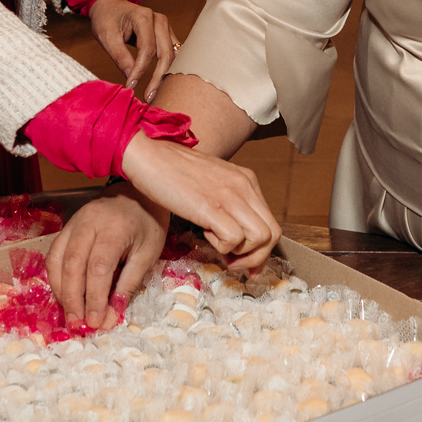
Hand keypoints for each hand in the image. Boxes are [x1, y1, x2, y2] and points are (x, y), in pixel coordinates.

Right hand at [46, 190, 168, 329]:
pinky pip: (54, 254)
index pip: (99, 267)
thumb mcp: (148, 254)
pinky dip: (56, 277)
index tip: (95, 322)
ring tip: (69, 315)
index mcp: (115, 228)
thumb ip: (128, 284)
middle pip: (73, 264)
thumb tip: (110, 316)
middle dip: (73, 298)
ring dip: (60, 290)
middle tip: (77, 324)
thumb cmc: (147, 224)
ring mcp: (74, 223)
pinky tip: (63, 295)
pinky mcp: (66, 227)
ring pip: (57, 259)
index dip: (94, 297)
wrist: (138, 193)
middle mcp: (89, 222)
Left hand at [89, 0, 179, 100]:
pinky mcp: (167, 35)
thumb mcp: (106, 37)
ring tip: (156, 92)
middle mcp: (159, 20)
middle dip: (157, 77)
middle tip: (149, 96)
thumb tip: (131, 77)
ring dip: (166, 75)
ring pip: (173, 55)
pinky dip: (169, 68)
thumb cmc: (106, 18)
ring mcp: (165, 27)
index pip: (147, 48)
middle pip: (165, 53)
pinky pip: (173, 53)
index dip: (141, 69)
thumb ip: (120, 56)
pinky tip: (162, 82)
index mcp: (143, 17)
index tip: (131, 85)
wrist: (110, 5)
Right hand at [119, 131, 278, 271]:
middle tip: (234, 264)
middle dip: (256, 258)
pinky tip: (203, 233)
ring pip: (260, 238)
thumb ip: (228, 203)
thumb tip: (236, 236)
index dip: (262, 250)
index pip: (271, 223)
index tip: (249, 265)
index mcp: (246, 179)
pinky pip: (234, 239)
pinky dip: (221, 246)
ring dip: (239, 253)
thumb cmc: (173, 171)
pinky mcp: (211, 207)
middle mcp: (244, 186)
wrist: (149, 156)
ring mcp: (230, 196)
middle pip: (272, 234)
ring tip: (217, 246)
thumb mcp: (212, 182)